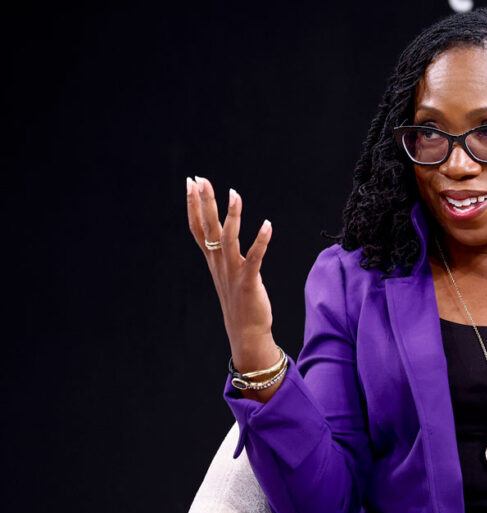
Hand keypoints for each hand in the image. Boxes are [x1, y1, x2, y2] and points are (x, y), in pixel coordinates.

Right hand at [185, 176, 277, 369]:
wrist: (245, 332)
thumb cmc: (240, 301)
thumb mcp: (227, 273)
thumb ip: (225, 253)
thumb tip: (224, 232)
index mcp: (213, 260)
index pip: (198, 228)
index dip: (193, 205)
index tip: (191, 183)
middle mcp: (219, 264)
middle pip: (208, 228)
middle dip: (204, 203)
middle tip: (199, 179)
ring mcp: (232, 272)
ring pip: (229, 239)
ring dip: (232, 216)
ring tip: (234, 193)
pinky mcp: (248, 282)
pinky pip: (255, 258)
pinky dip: (261, 241)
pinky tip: (268, 225)